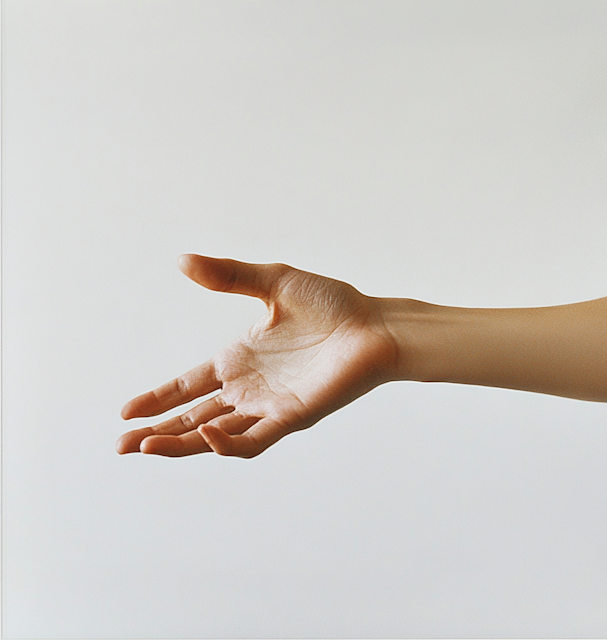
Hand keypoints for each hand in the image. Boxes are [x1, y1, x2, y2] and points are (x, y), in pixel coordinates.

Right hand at [116, 255, 397, 457]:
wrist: (375, 325)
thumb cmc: (333, 305)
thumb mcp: (273, 282)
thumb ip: (230, 276)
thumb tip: (182, 260)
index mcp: (240, 358)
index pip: (188, 384)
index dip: (158, 398)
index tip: (126, 411)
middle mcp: (250, 386)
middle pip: (193, 416)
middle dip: (157, 431)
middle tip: (121, 444)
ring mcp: (269, 405)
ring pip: (214, 436)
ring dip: (180, 443)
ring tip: (143, 447)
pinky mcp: (292, 416)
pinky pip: (253, 440)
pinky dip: (226, 443)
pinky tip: (204, 433)